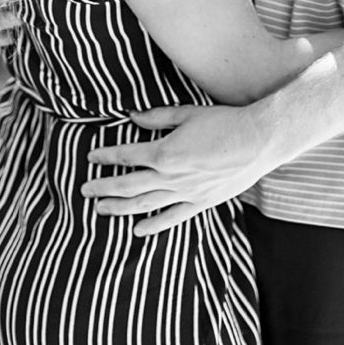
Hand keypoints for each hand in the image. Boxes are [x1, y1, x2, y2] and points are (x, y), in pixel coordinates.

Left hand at [83, 104, 276, 236]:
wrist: (258, 140)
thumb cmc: (226, 122)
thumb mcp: (188, 113)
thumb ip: (158, 118)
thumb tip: (132, 116)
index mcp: (165, 152)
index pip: (126, 156)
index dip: (106, 156)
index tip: (92, 157)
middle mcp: (171, 176)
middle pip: (127, 185)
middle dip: (103, 187)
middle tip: (84, 189)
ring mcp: (185, 192)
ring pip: (144, 204)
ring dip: (119, 208)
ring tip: (100, 209)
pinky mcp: (201, 202)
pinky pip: (172, 217)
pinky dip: (153, 226)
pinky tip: (137, 231)